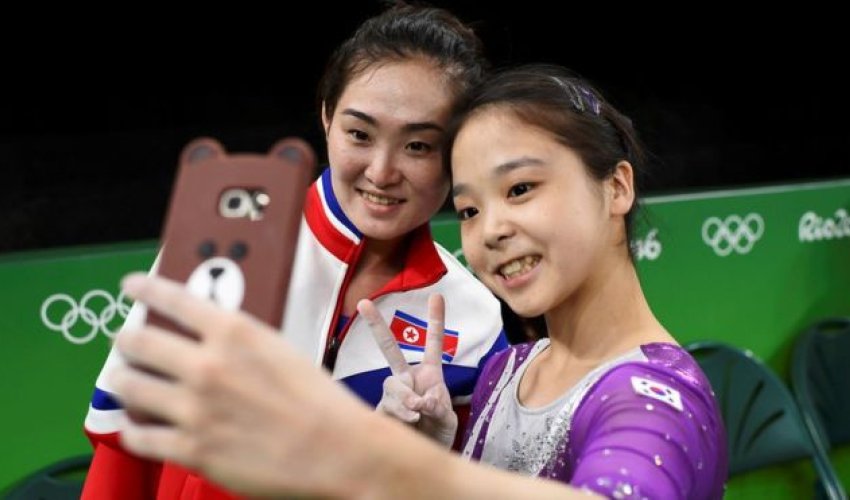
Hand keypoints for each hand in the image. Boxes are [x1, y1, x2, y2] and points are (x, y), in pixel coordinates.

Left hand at [109, 273, 386, 496]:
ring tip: (124, 382)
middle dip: (126, 340)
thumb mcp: (279, 349)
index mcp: (234, 333)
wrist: (336, 449)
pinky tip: (137, 426)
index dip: (144, 288)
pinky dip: (134, 429)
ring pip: (128, 387)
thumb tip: (207, 337)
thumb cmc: (317, 398)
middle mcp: (206, 365)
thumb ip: (239, 341)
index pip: (173, 298)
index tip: (130, 286)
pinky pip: (139, 436)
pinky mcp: (191, 450)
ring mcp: (194, 409)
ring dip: (121, 381)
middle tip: (126, 344)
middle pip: (138, 342)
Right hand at [358, 294, 457, 446]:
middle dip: (376, 325)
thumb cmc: (438, 433)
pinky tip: (411, 422)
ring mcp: (392, 394)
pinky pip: (386, 406)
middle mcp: (407, 379)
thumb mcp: (448, 419)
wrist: (423, 457)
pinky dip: (400, 413)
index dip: (435, 320)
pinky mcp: (381, 411)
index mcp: (429, 374)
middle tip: (363, 302)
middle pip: (389, 349)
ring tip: (418, 414)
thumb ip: (439, 407)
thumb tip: (422, 400)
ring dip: (405, 398)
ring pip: (392, 385)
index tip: (437, 295)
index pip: (432, 344)